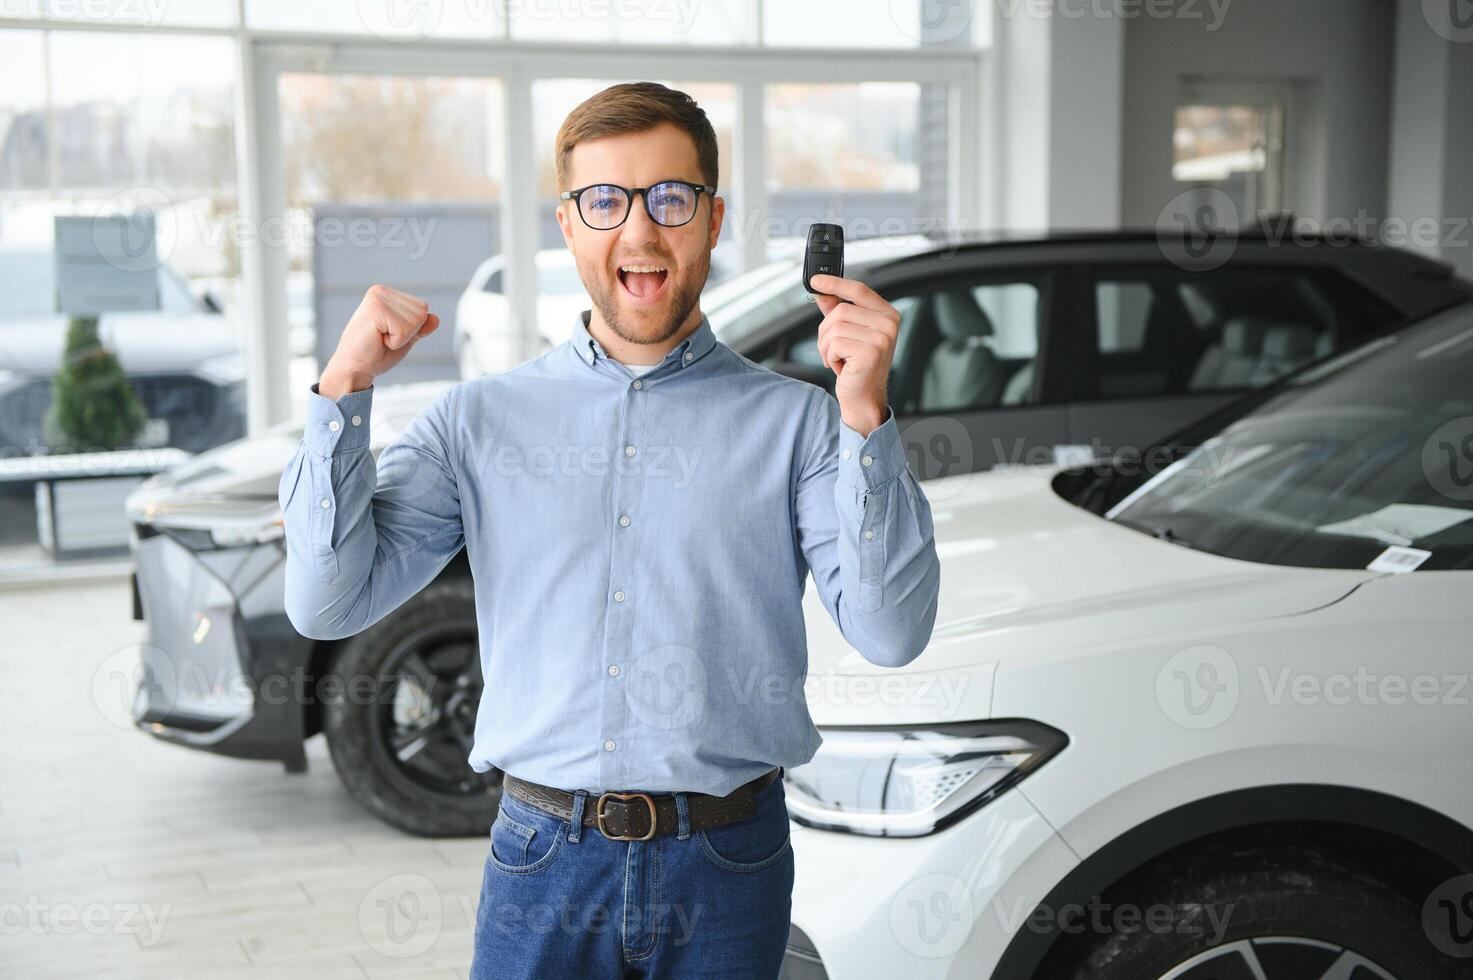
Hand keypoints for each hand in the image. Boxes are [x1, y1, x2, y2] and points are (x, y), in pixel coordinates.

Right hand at [319, 284, 440, 397]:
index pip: (422, 309)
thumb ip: (419, 328)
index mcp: (386, 295)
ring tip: (379, 338)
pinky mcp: (376, 309)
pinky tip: (377, 339)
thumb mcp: (404, 339)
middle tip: (383, 338)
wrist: (353, 369)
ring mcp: (378, 298)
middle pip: (422, 312)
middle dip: (408, 333)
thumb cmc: (375, 355)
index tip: (388, 335)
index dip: (412, 330)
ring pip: (416, 320)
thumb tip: (436, 318)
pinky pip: (405, 329)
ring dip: (401, 337)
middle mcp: (381, 291)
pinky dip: (396, 341)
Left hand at [811, 273, 896, 434]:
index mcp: (887, 315)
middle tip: (832, 349)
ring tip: (838, 359)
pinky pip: (835, 344)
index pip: (859, 290)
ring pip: (835, 328)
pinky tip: (842, 367)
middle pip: (841, 310)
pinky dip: (831, 357)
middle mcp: (889, 324)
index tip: (816, 281)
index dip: (835, 283)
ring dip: (827, 346)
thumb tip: (822, 291)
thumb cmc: (858, 366)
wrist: (864, 397)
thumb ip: (837, 310)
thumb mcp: (848, 333)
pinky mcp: (870, 352)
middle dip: (826, 331)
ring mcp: (882, 338)